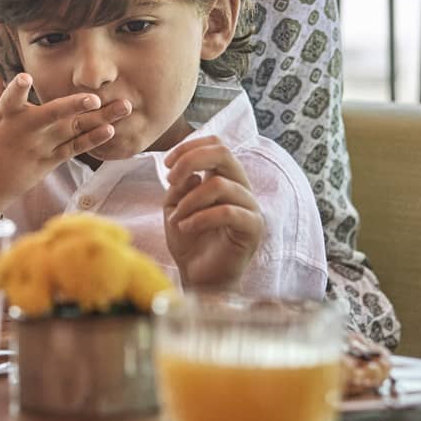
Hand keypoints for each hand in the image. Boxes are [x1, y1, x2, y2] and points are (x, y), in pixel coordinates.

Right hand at [0, 61, 129, 214]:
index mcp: (4, 115)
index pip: (10, 98)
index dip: (16, 88)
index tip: (24, 77)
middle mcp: (25, 130)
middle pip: (52, 115)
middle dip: (73, 106)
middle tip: (94, 99)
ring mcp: (40, 147)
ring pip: (73, 130)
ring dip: (99, 119)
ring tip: (123, 107)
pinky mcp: (49, 161)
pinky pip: (74, 149)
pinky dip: (92, 140)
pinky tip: (110, 130)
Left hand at [163, 136, 263, 289]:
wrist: (199, 276)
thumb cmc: (189, 241)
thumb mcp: (175, 206)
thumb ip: (180, 184)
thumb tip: (191, 173)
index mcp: (225, 177)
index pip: (217, 145)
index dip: (190, 147)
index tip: (167, 165)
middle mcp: (241, 187)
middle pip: (223, 153)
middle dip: (190, 160)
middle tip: (170, 180)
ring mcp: (250, 207)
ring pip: (219, 184)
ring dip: (189, 201)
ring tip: (177, 219)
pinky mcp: (253, 228)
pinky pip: (227, 212)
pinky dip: (200, 218)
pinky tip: (185, 227)